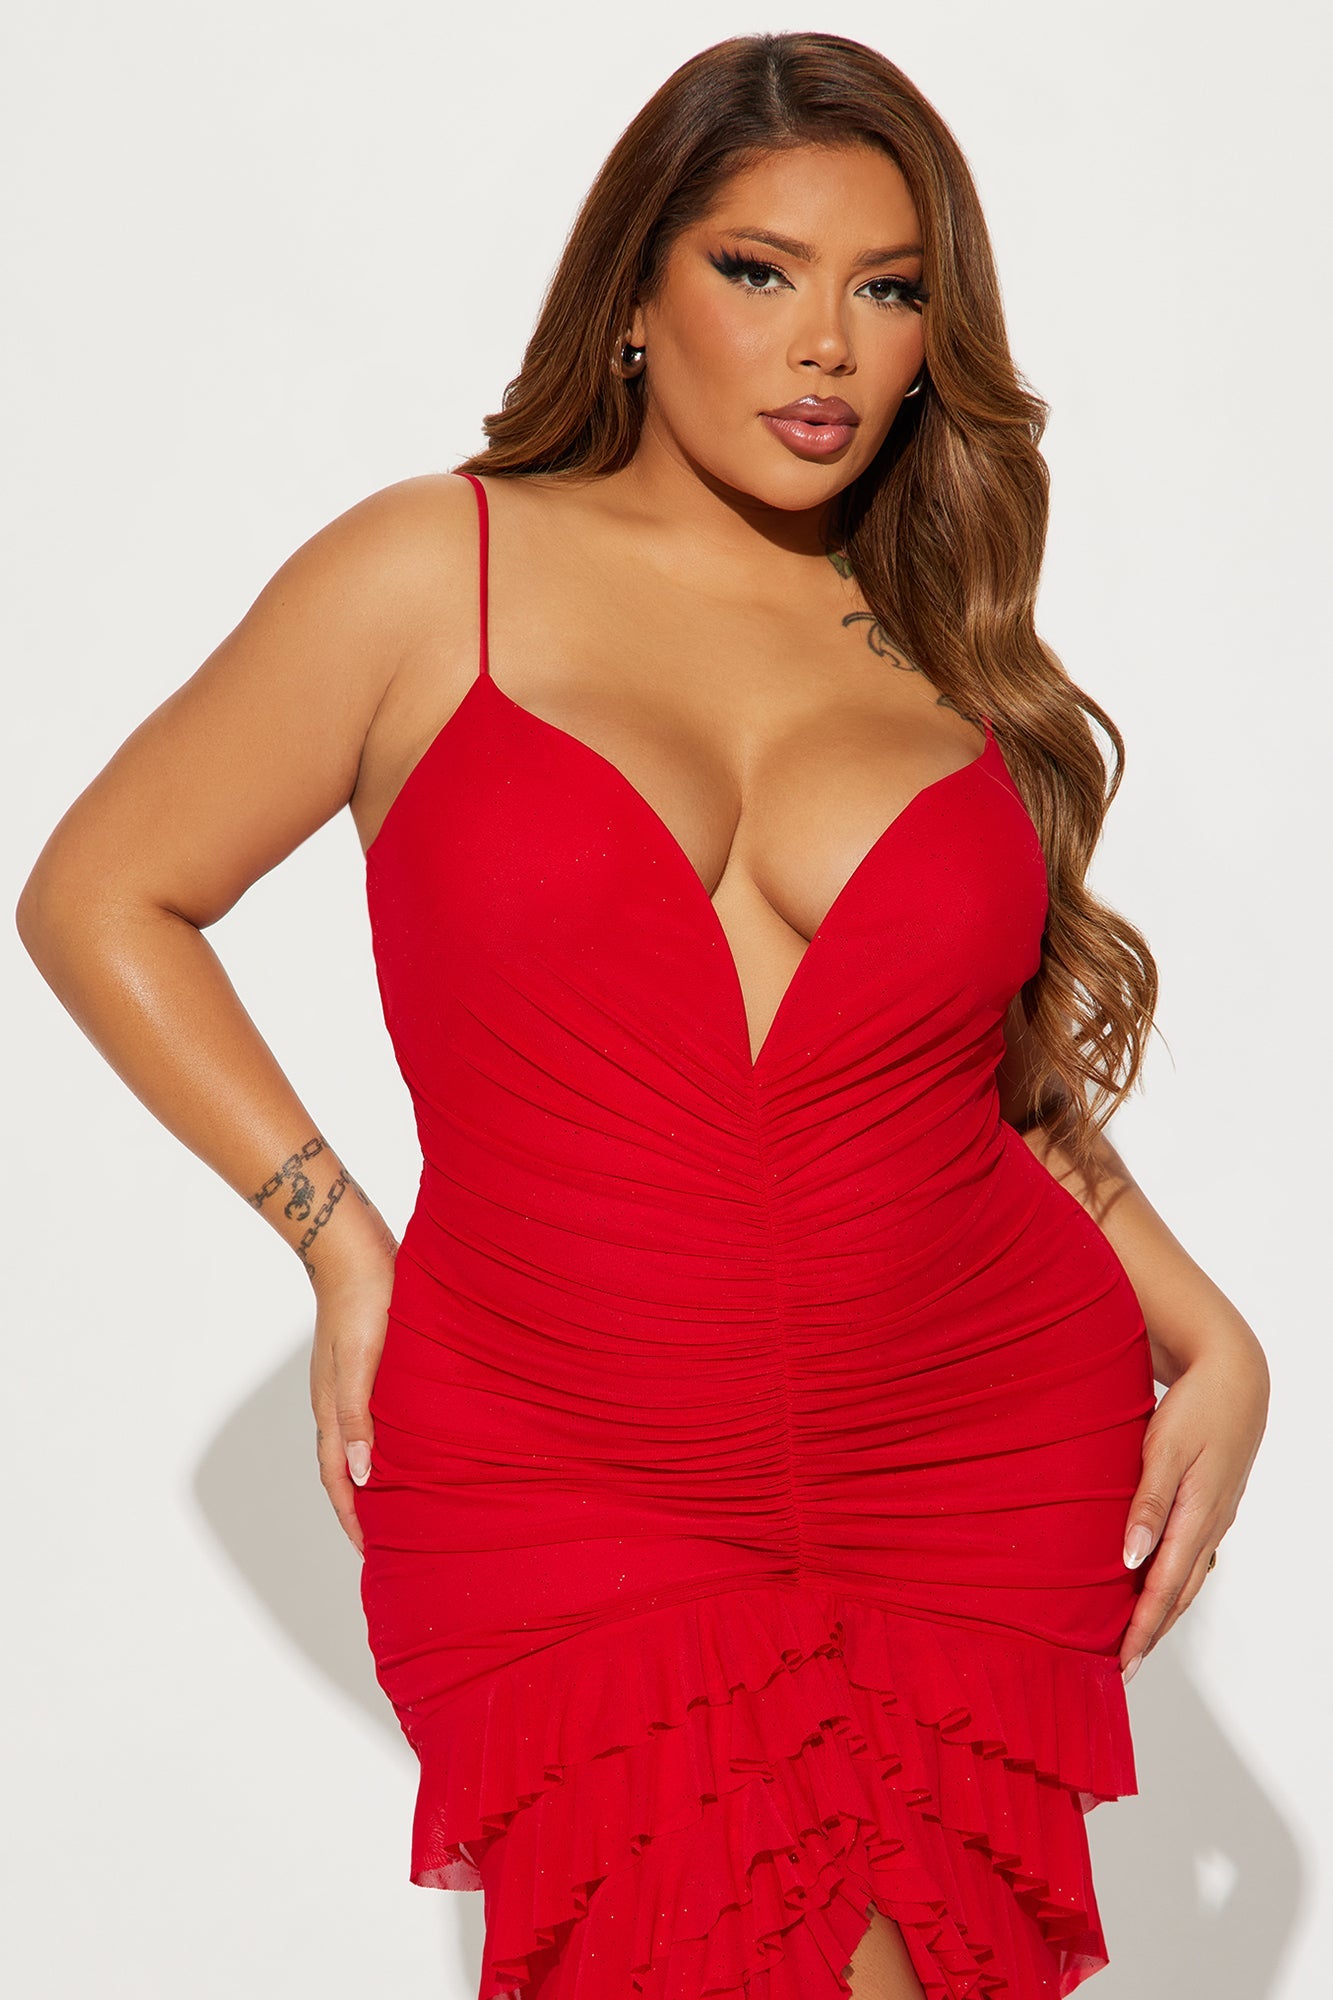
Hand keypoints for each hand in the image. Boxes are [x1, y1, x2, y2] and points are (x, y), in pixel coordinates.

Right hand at [309, 1250, 396, 1555]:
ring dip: (374, 1476)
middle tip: (386, 1541)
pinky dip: (385, 1441)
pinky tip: (411, 1441)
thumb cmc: (362, 1301)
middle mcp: (336, 1402)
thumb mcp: (359, 1364)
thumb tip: (359, 1476)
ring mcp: (351, 1383)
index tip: (369, 1552)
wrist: (355, 1247)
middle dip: (360, 1506)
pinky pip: (373, 1416)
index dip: (352, 1517)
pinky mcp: (368, 1364)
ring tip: (401, 1502)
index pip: (336, 1479)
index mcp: (331, 1408)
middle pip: (344, 1468)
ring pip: (359, 1443)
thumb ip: (357, 1418)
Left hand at [1118, 1333, 1268, 1681]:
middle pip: (1179, 1592)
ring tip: (1137, 1635)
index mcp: (1197, 1516)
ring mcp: (1215, 1515)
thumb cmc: (1198, 1406)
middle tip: (1124, 1665)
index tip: (1121, 1662)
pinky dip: (1172, 1577)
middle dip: (1151, 1632)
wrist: (1237, 1376)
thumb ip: (1147, 1503)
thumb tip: (1132, 1558)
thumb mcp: (1164, 1449)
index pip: (1165, 1588)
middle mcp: (1210, 1524)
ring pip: (1187, 1575)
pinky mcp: (1213, 1502)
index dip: (1142, 1628)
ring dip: (1163, 1609)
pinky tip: (1155, 1579)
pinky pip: (1191, 1553)